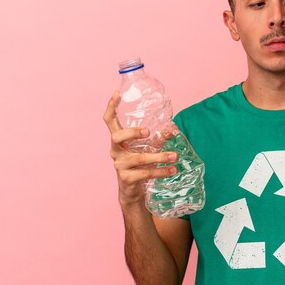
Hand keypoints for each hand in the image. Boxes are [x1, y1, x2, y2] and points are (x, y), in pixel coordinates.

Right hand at [103, 91, 178, 206]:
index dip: (111, 106)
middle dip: (132, 132)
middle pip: (117, 137)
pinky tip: (172, 169)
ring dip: (159, 157)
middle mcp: (115, 150)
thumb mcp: (149, 148)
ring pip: (138, 158)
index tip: (118, 93)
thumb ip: (159, 137)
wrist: (133, 191)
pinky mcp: (126, 179)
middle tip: (148, 131)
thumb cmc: (140, 164)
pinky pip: (145, 173)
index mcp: (119, 140)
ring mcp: (119, 165)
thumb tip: (173, 128)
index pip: (109, 120)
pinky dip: (161, 171)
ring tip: (175, 156)